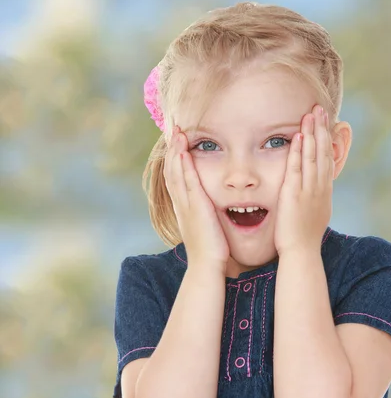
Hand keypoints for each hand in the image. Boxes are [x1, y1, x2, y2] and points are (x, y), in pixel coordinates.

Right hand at [164, 126, 229, 268]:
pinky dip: (184, 164)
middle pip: (171, 171)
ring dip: (176, 151)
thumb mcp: (207, 229)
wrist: (207, 266)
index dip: (175, 160)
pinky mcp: (195, 207)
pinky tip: (185, 150)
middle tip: (173, 130)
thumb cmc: (211, 252)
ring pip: (176, 172)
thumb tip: (212, 212)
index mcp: (184, 208)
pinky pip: (187, 181)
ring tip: (177, 133)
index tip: (177, 144)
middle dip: (172, 150)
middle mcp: (181, 204)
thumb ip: (208, 217)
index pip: (176, 178)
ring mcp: (186, 205)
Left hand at [274, 104, 333, 255]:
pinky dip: (299, 151)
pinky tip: (300, 135)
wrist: (302, 252)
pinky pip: (297, 167)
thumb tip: (314, 194)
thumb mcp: (314, 215)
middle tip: (321, 109)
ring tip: (312, 114)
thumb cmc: (304, 238)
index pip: (327, 160)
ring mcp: (308, 189)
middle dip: (322, 130)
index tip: (327, 124)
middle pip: (323, 153)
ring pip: (313, 156)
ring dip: (313, 133)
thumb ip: (314, 200)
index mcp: (324, 191)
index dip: (327, 140)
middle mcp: (320, 187)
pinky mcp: (295, 193)